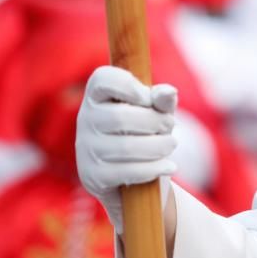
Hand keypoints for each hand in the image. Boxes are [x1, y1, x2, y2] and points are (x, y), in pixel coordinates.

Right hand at [76, 65, 178, 233]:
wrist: (131, 178)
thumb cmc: (145, 132)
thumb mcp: (157, 111)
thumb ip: (162, 100)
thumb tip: (169, 92)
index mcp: (98, 94)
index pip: (103, 79)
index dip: (128, 85)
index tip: (148, 98)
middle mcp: (85, 119)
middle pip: (121, 117)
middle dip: (155, 122)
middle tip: (170, 125)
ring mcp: (86, 149)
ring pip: (126, 146)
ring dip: (158, 146)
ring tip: (170, 144)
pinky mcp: (92, 176)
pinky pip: (127, 171)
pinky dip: (154, 168)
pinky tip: (168, 166)